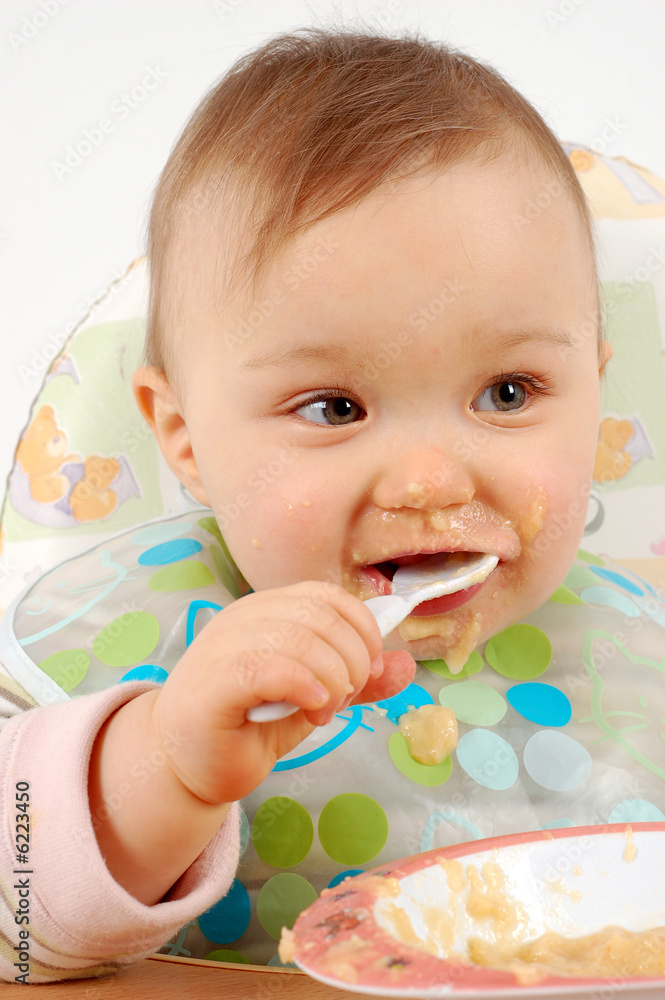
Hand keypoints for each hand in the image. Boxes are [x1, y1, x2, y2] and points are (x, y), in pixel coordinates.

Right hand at [151, 580, 415, 804]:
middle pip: (319, 615)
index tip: (368, 670)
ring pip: (298, 637)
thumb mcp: (314, 700)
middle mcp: (242, 618)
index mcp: (267, 611)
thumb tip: (405, 666)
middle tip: (345, 698)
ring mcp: (222, 645)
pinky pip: (267, 666)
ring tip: (325, 709)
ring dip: (331, 676)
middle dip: (352, 659)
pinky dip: (303, 683)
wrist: (182, 767)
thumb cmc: (246, 728)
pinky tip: (313, 705)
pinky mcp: (213, 682)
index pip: (327, 596)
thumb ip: (356, 682)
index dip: (362, 629)